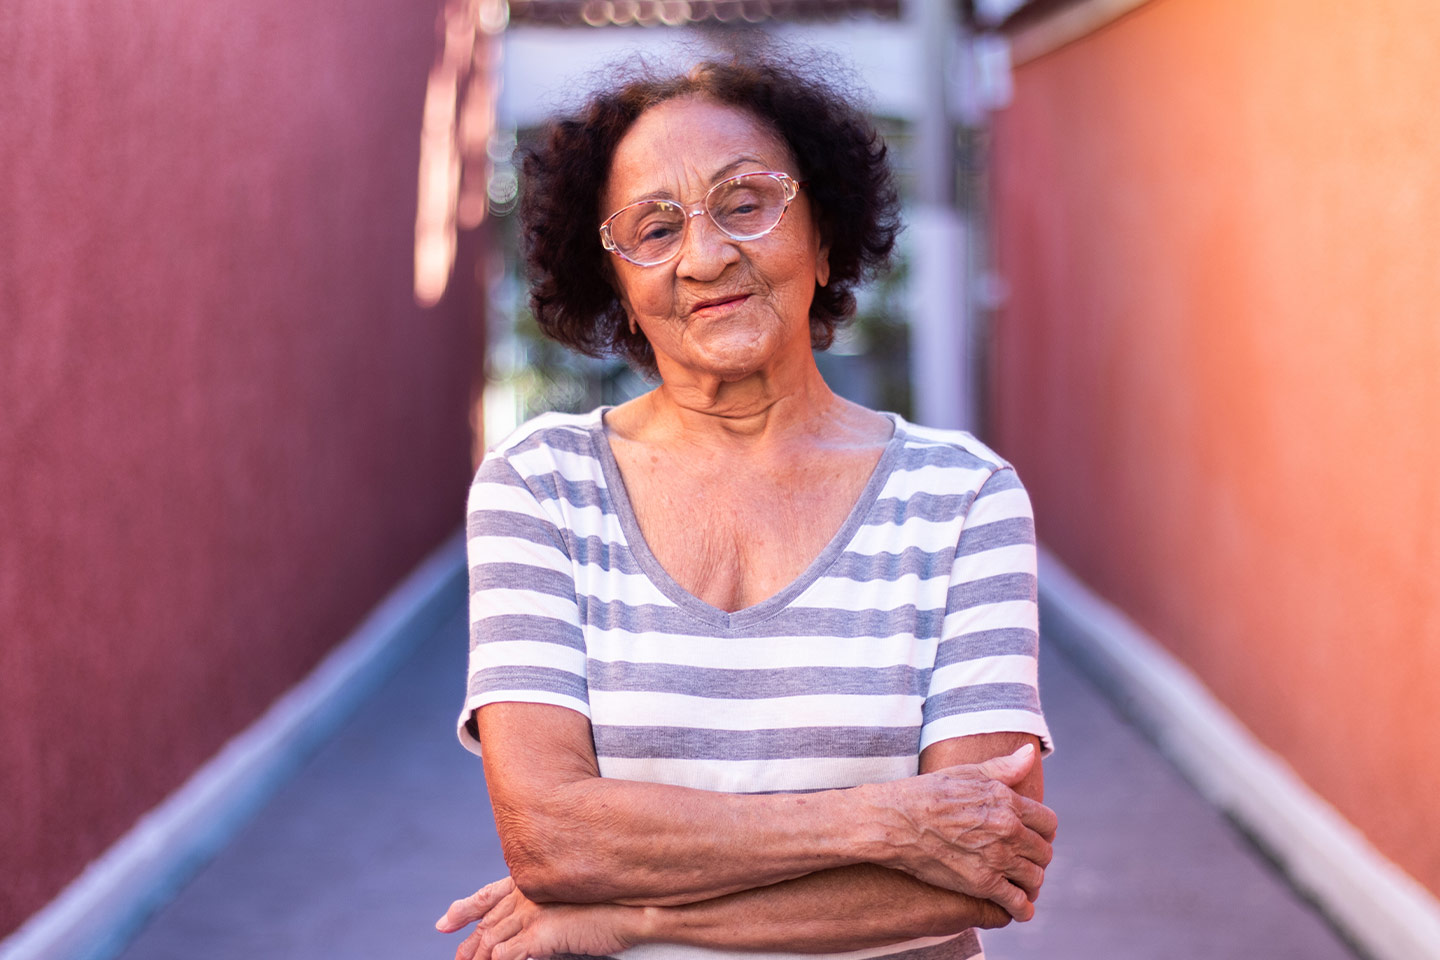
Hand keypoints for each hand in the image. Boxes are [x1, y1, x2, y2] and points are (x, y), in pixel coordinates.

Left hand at [437, 877, 641, 959]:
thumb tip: (533, 937)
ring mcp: (532, 913)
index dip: (465, 908)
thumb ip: (546, 915)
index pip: (488, 895)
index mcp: (531, 885)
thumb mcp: (569, 907)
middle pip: (486, 925)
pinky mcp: (541, 933)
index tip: (444, 922)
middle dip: (467, 947)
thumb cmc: (609, 910)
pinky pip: (507, 955)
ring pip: (490, 942)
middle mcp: (526, 895)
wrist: (632, 911)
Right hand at [868, 744, 1056, 920]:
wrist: (895, 821)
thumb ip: (1003, 767)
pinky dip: (1022, 908)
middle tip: (1025, 862)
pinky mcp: (982, 883)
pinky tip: (1017, 908)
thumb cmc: (927, 792)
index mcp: (1008, 801)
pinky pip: (1017, 903)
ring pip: (1035, 878)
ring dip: (1031, 883)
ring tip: (1021, 885)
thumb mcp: (967, 772)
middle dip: (1037, 858)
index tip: (1034, 838)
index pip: (1048, 823)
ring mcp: (996, 858)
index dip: (1043, 832)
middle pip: (1044, 853)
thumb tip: (1030, 753)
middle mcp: (1008, 830)